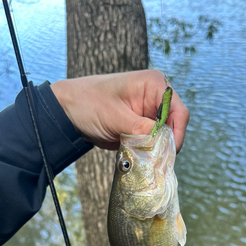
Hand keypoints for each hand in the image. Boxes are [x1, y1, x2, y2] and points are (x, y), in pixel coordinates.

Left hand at [50, 70, 188, 151]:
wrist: (68, 111)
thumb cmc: (88, 103)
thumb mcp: (115, 116)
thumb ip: (141, 129)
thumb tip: (163, 143)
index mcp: (154, 85)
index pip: (178, 111)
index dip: (176, 133)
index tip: (168, 152)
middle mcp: (156, 98)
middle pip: (174, 126)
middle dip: (166, 144)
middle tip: (155, 160)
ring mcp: (149, 114)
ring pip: (164, 137)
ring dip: (156, 150)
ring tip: (144, 159)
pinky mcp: (141, 128)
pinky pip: (152, 143)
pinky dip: (148, 152)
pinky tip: (139, 158)